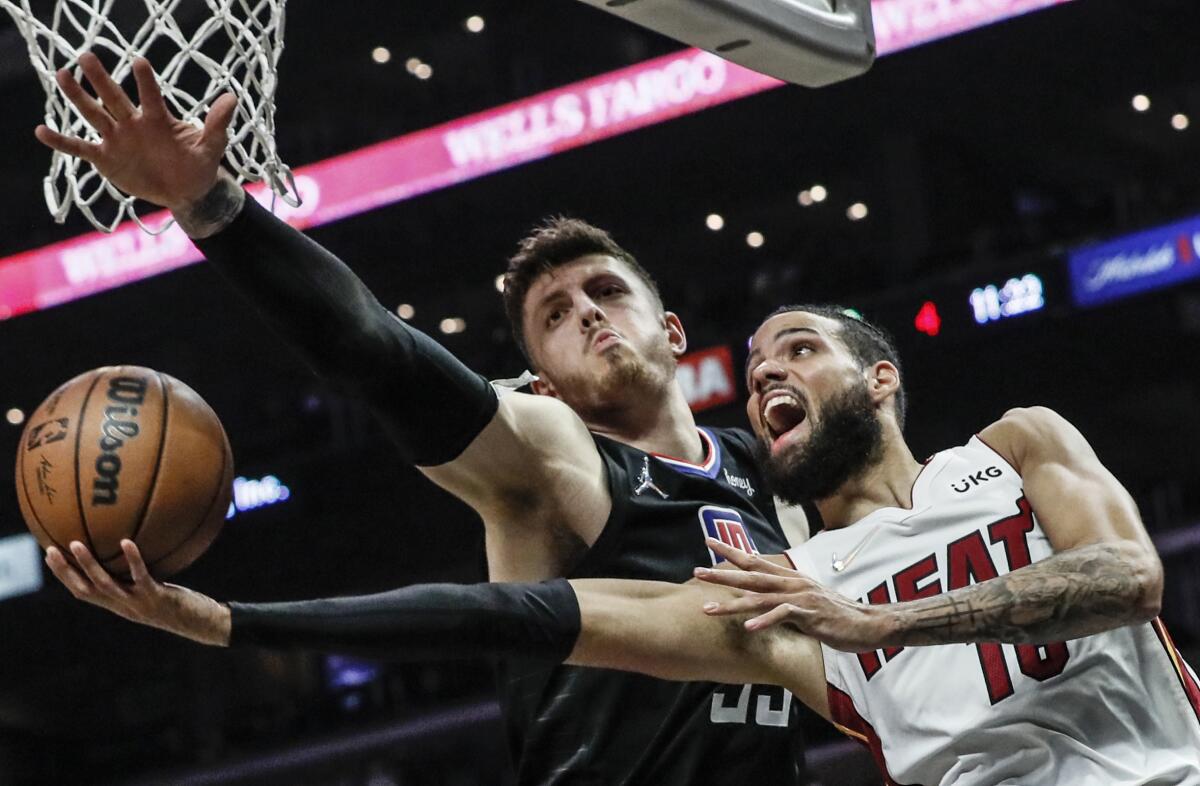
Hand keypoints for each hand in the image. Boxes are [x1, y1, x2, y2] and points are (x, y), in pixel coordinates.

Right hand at [34, 53, 235, 210]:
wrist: (188, 191)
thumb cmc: (199, 165)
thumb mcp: (211, 147)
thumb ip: (217, 124)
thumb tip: (232, 97)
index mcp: (159, 119)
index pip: (151, 96)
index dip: (145, 81)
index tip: (139, 62)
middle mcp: (134, 123)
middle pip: (114, 98)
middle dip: (101, 79)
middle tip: (86, 56)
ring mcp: (117, 139)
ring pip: (94, 115)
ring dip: (78, 97)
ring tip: (62, 75)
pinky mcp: (106, 158)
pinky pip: (80, 148)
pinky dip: (62, 141)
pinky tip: (42, 131)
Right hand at [44, 539, 230, 646]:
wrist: (203, 625)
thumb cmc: (180, 605)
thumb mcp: (155, 590)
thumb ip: (140, 576)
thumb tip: (133, 546)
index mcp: (118, 605)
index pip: (82, 592)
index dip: (64, 576)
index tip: (50, 554)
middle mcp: (123, 606)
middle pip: (85, 590)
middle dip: (65, 572)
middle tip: (51, 550)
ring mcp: (138, 603)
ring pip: (105, 585)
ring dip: (88, 565)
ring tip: (76, 544)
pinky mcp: (156, 597)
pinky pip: (140, 577)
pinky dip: (132, 560)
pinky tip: (127, 541)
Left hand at [694, 538, 891, 652]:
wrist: (869, 624)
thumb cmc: (836, 616)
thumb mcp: (805, 602)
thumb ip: (783, 599)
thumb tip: (761, 601)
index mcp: (790, 578)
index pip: (756, 560)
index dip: (732, 551)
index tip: (709, 543)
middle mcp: (792, 583)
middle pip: (751, 575)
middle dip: (722, 573)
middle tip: (697, 571)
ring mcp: (800, 598)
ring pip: (760, 597)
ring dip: (732, 603)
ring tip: (708, 608)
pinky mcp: (809, 614)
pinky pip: (783, 616)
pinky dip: (765, 621)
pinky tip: (748, 627)